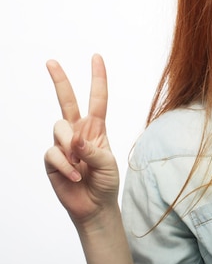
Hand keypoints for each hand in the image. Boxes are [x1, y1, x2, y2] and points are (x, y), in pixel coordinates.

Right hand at [44, 54, 119, 224]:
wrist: (94, 206)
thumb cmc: (106, 182)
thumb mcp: (108, 164)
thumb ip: (93, 150)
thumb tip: (75, 142)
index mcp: (96, 128)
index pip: (97, 99)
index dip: (97, 78)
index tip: (96, 57)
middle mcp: (78, 132)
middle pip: (67, 101)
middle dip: (60, 80)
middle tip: (51, 61)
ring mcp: (63, 144)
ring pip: (59, 129)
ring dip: (71, 148)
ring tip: (81, 166)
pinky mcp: (51, 159)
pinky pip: (53, 153)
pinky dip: (65, 166)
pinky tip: (74, 176)